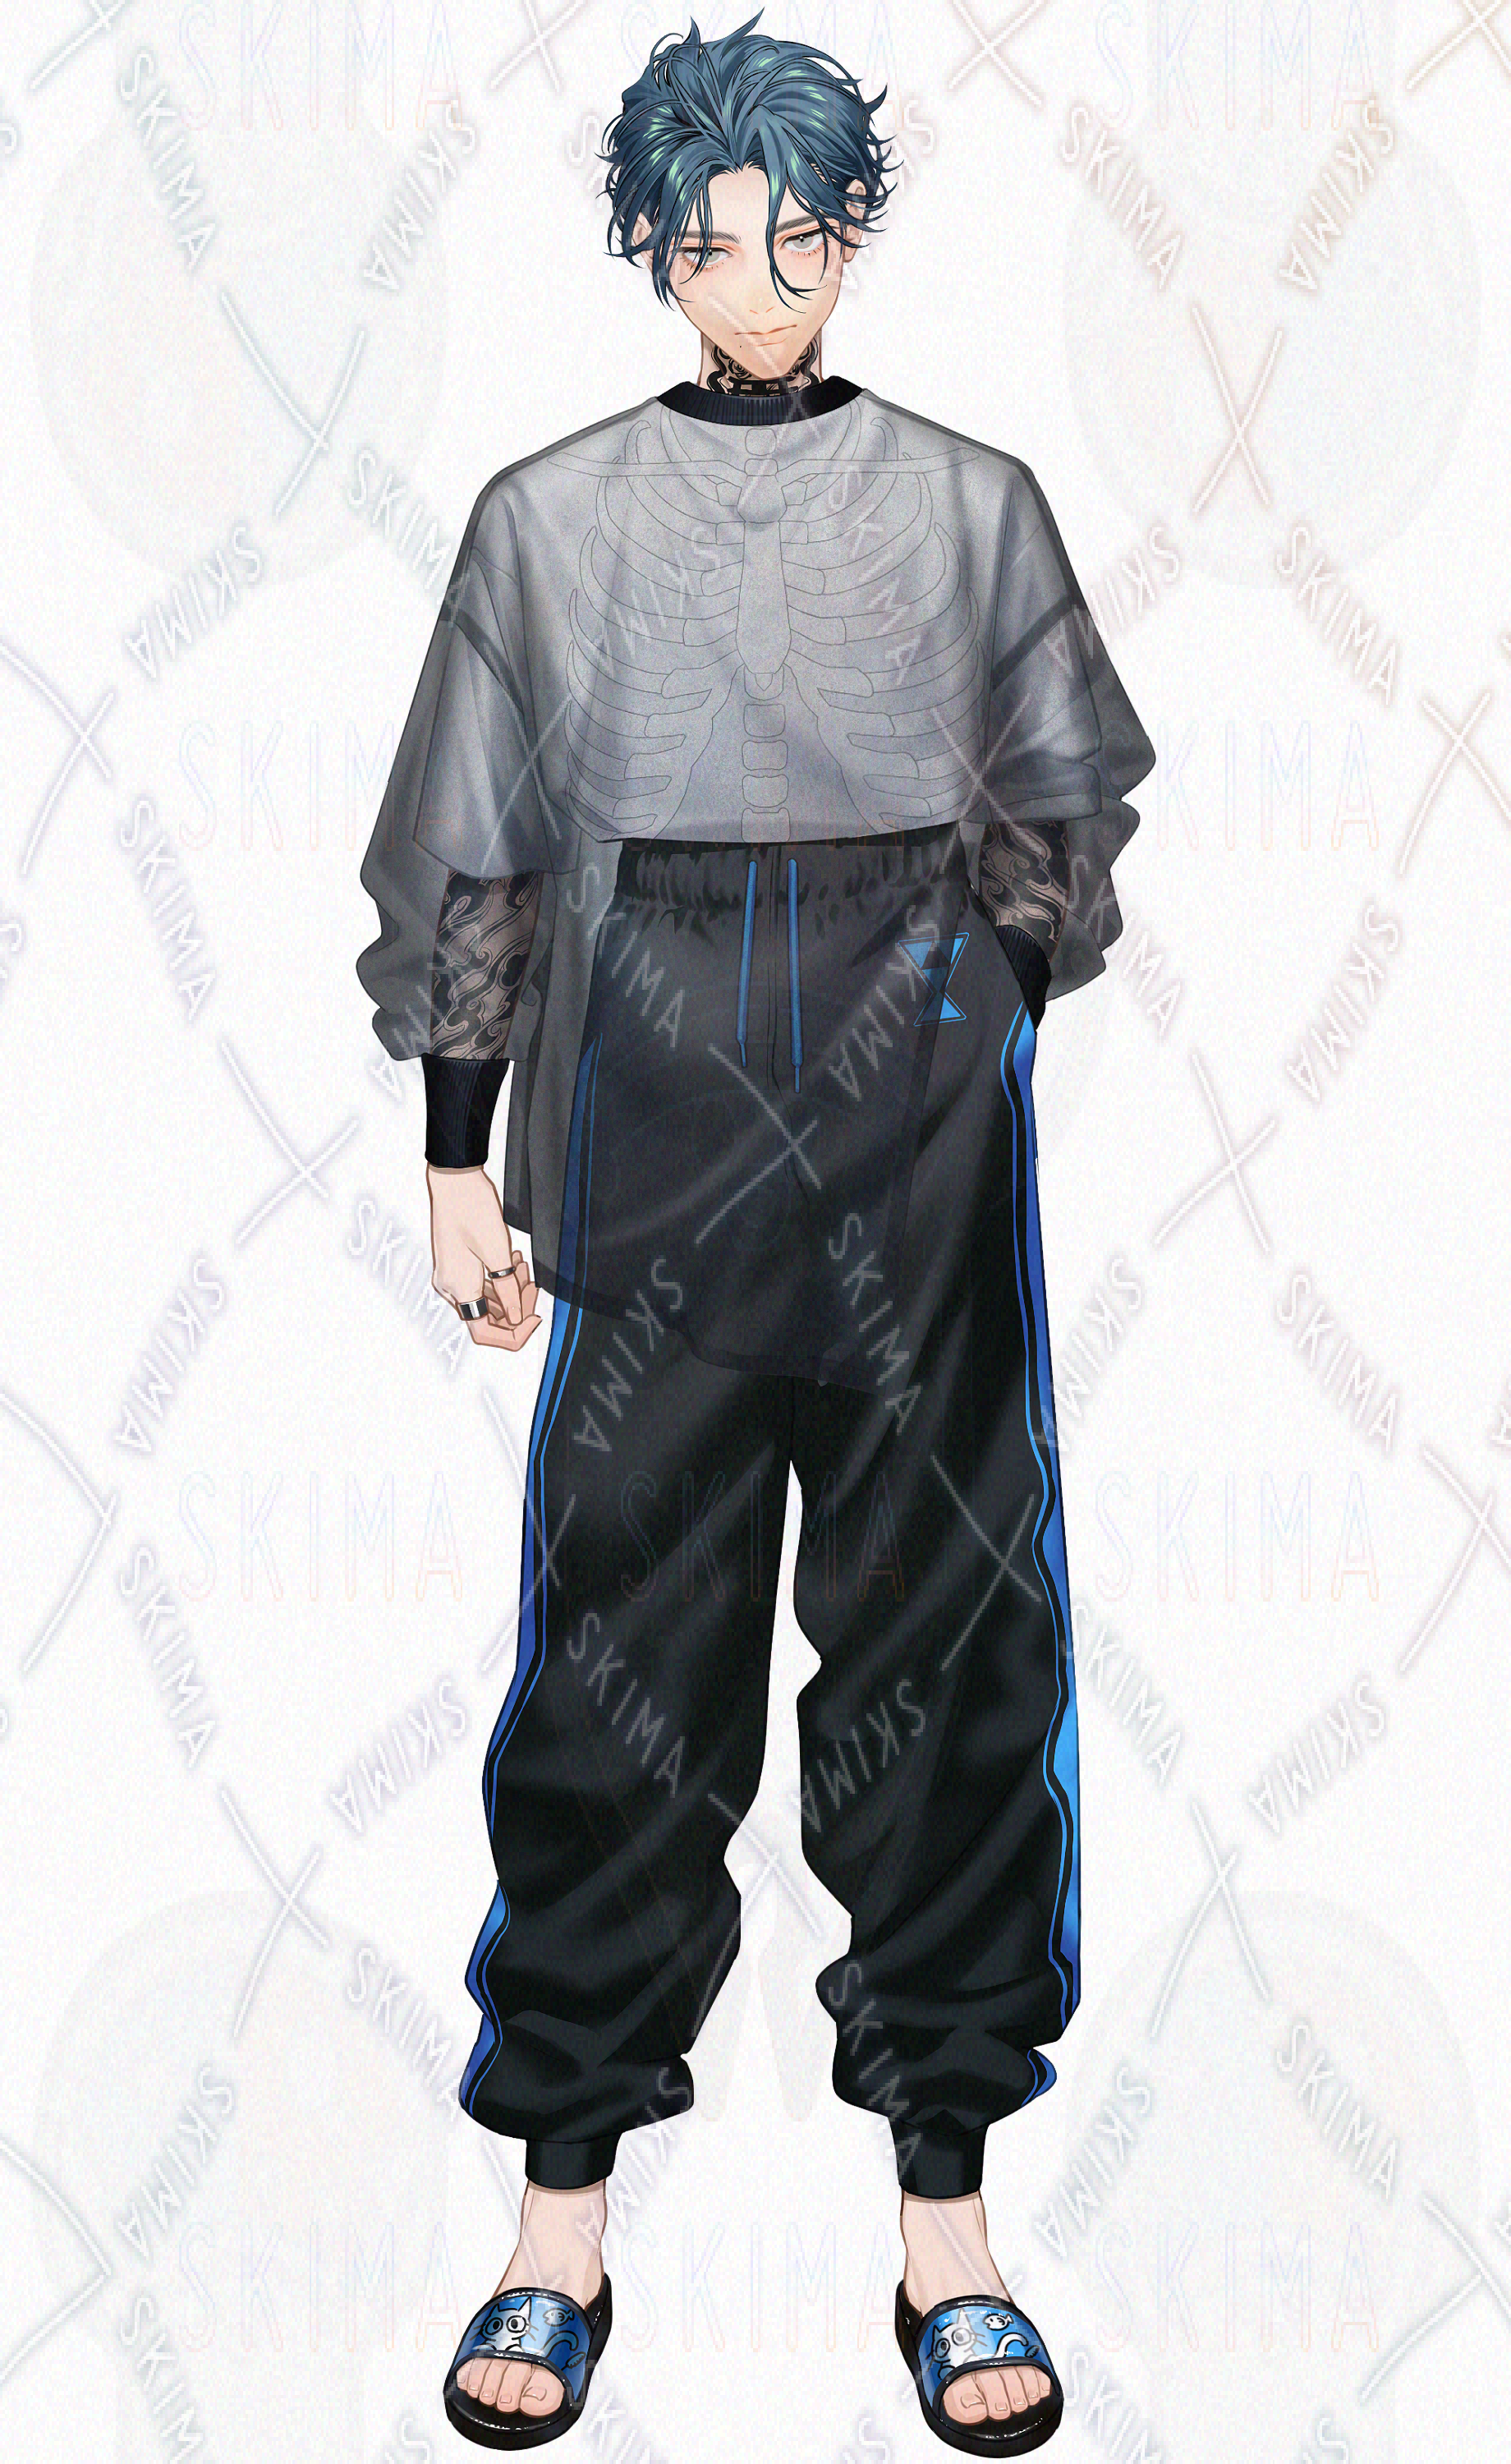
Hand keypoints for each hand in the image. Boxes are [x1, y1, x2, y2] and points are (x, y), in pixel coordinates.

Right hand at [427, 1164, 540, 1351]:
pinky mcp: (456, 1266)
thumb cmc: (475, 1210)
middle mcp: (450, 1288)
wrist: (455, 1179)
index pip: (484, 1333)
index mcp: (458, 1288)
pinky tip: (514, 1261)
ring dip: (510, 1290)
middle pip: (487, 1318)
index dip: (513, 1334)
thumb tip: (518, 1319)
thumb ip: (508, 1291)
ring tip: (523, 1266)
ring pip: (486, 1301)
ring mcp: (451, 1277)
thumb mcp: (498, 1252)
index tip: (536, 1317)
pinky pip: (480, 1285)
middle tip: (534, 1285)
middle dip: (516, 1306)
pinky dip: (500, 1280)